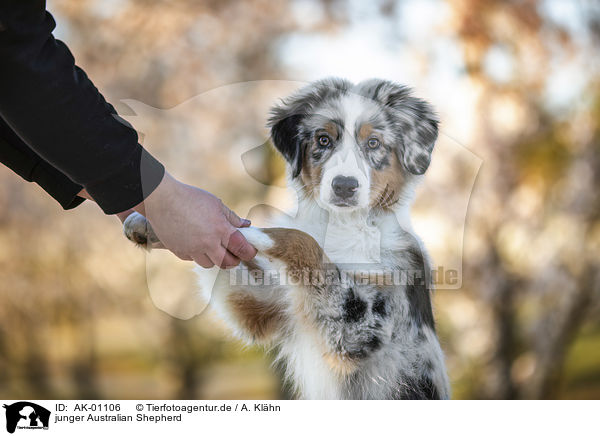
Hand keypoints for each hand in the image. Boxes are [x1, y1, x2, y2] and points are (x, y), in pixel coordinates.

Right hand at [133, 172, 256, 267]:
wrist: (162, 200)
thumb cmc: (191, 198)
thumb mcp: (216, 204)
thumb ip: (232, 218)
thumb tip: (246, 225)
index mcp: (221, 229)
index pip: (242, 248)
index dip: (249, 252)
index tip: (250, 252)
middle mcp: (208, 243)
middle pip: (227, 263)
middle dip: (234, 260)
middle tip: (235, 254)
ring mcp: (193, 250)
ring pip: (210, 264)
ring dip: (215, 258)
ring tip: (215, 248)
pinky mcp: (180, 252)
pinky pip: (194, 259)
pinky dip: (198, 254)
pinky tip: (197, 243)